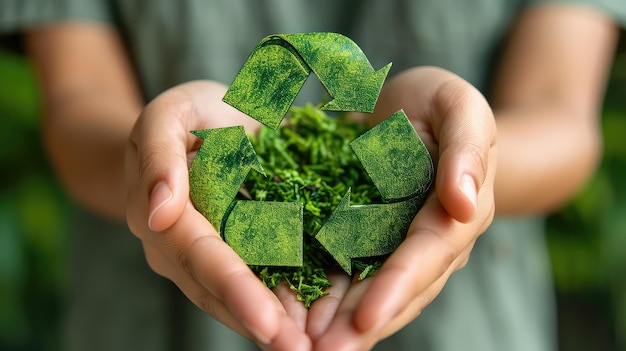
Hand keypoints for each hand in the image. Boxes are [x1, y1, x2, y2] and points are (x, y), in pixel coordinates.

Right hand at [125, 80, 311, 350]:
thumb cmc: (184, 114)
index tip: (267, 322)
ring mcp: (208, 255)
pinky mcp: (237, 251)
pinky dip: (283, 303)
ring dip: (273, 325)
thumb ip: (159, 157)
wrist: (198, 124)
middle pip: (219, 290)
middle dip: (259, 321)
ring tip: (310, 348)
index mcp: (164, 217)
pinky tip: (313, 323)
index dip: (234, 288)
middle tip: (298, 350)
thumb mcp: (166, 117)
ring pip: (236, 297)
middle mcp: (182, 248)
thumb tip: (159, 211)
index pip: (201, 256)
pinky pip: (259, 280)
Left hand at [308, 67, 496, 349]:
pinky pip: (339, 268)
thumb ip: (467, 150)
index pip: (426, 255)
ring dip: (334, 320)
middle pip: (394, 288)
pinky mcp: (359, 236)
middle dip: (359, 323)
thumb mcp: (460, 108)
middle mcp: (424, 240)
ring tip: (300, 346)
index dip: (397, 287)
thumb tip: (465, 203)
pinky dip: (317, 292)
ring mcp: (390, 243)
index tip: (365, 317)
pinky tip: (288, 311)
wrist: (414, 107)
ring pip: (365, 289)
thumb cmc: (442, 104)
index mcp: (454, 214)